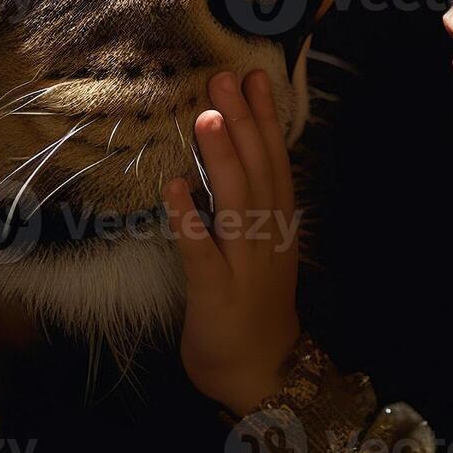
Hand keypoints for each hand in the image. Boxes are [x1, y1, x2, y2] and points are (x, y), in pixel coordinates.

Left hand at [164, 69, 301, 415]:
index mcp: (278, 224)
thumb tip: (227, 155)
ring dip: (222, 158)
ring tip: (206, 117)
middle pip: (259, 171)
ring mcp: (245, 264)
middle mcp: (267, 237)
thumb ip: (247, 207)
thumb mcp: (259, 249)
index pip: (275, 162)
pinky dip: (190, 219)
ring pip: (237, 203)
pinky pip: (203, 251)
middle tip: (225, 79)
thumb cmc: (252, 306)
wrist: (262, 374)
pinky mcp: (217, 292)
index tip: (256, 78)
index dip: (266, 120)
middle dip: (243, 123)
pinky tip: (174, 188)